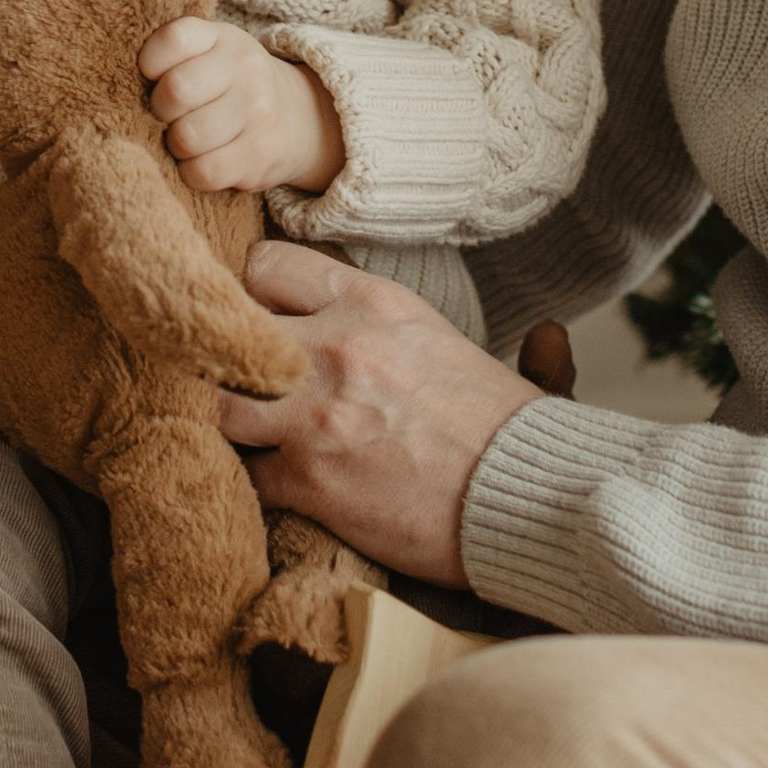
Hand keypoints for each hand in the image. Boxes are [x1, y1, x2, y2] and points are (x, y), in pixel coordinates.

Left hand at [141, 19, 344, 196]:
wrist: (299, 116)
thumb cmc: (230, 84)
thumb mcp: (211, 51)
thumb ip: (173, 53)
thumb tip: (123, 83)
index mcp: (223, 37)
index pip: (173, 38)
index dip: (149, 63)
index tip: (154, 77)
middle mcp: (245, 68)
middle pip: (175, 92)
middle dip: (160, 111)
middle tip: (170, 116)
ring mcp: (257, 111)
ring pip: (186, 137)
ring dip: (176, 146)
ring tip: (187, 140)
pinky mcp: (260, 154)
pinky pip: (203, 172)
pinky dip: (192, 173)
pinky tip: (201, 162)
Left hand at [214, 244, 543, 583]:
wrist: (529, 502)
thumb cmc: (511, 437)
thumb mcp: (488, 362)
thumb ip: (485, 343)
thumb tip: (550, 334)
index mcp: (373, 302)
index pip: (266, 265)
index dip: (254, 297)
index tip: (261, 324)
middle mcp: (336, 344)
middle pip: (226, 327)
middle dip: (224, 358)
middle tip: (237, 384)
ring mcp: (315, 412)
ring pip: (216, 403)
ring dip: (227, 424)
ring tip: (247, 439)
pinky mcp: (309, 478)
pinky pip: (245, 476)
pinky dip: (253, 485)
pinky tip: (272, 488)